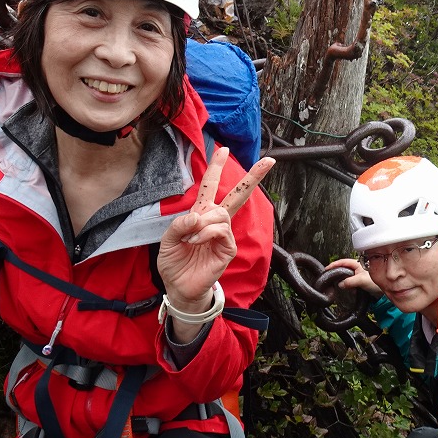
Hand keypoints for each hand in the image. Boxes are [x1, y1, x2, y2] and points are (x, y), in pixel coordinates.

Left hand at [157, 147, 273, 317]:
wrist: (178, 288)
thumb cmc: (174, 263)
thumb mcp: (168, 240)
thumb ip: (179, 224)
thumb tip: (198, 215)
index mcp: (201, 215)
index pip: (210, 187)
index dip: (216, 168)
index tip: (223, 149)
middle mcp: (216, 222)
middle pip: (238, 195)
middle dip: (253, 177)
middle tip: (269, 160)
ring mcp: (224, 235)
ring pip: (220, 214)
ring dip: (202, 223)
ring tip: (190, 239)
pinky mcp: (228, 248)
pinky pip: (220, 230)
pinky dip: (205, 233)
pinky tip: (196, 242)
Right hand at [324, 258, 382, 297]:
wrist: (383, 292)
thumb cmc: (375, 282)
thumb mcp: (361, 280)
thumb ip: (350, 282)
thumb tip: (340, 284)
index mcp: (357, 264)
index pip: (342, 262)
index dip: (334, 264)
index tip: (327, 268)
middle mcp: (357, 268)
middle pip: (343, 269)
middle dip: (337, 273)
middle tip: (331, 277)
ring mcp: (357, 274)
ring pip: (346, 277)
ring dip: (344, 282)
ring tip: (341, 286)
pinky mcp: (358, 281)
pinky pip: (350, 283)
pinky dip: (348, 286)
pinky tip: (350, 290)